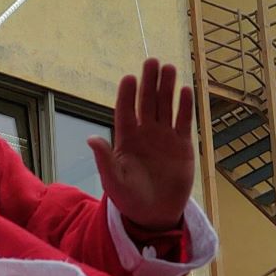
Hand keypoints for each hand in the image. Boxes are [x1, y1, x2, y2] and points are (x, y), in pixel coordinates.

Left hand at [88, 58, 196, 231]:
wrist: (154, 213)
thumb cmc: (129, 198)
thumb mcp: (113, 180)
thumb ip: (104, 159)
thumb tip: (91, 138)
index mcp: (126, 139)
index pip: (125, 111)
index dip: (127, 95)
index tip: (129, 78)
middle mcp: (145, 133)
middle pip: (147, 102)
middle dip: (149, 82)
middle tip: (152, 61)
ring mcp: (164, 137)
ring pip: (165, 107)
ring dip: (167, 88)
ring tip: (169, 68)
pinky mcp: (182, 145)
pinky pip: (183, 121)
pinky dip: (185, 107)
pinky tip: (185, 90)